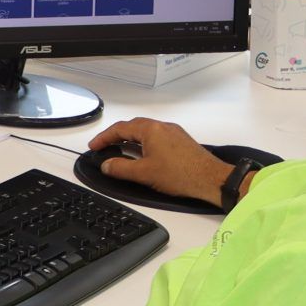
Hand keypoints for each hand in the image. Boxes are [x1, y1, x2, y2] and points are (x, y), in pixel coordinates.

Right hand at [87, 117, 238, 206]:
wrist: (211, 179)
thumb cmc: (181, 174)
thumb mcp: (144, 173)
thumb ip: (120, 168)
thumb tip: (106, 165)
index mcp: (150, 129)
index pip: (120, 129)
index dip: (104, 138)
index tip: (94, 147)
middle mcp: (162, 126)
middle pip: (132, 126)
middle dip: (116, 136)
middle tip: (104, 147)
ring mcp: (173, 132)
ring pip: (145, 131)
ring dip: (130, 139)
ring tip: (120, 150)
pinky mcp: (181, 141)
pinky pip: (156, 136)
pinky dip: (143, 142)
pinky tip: (142, 154)